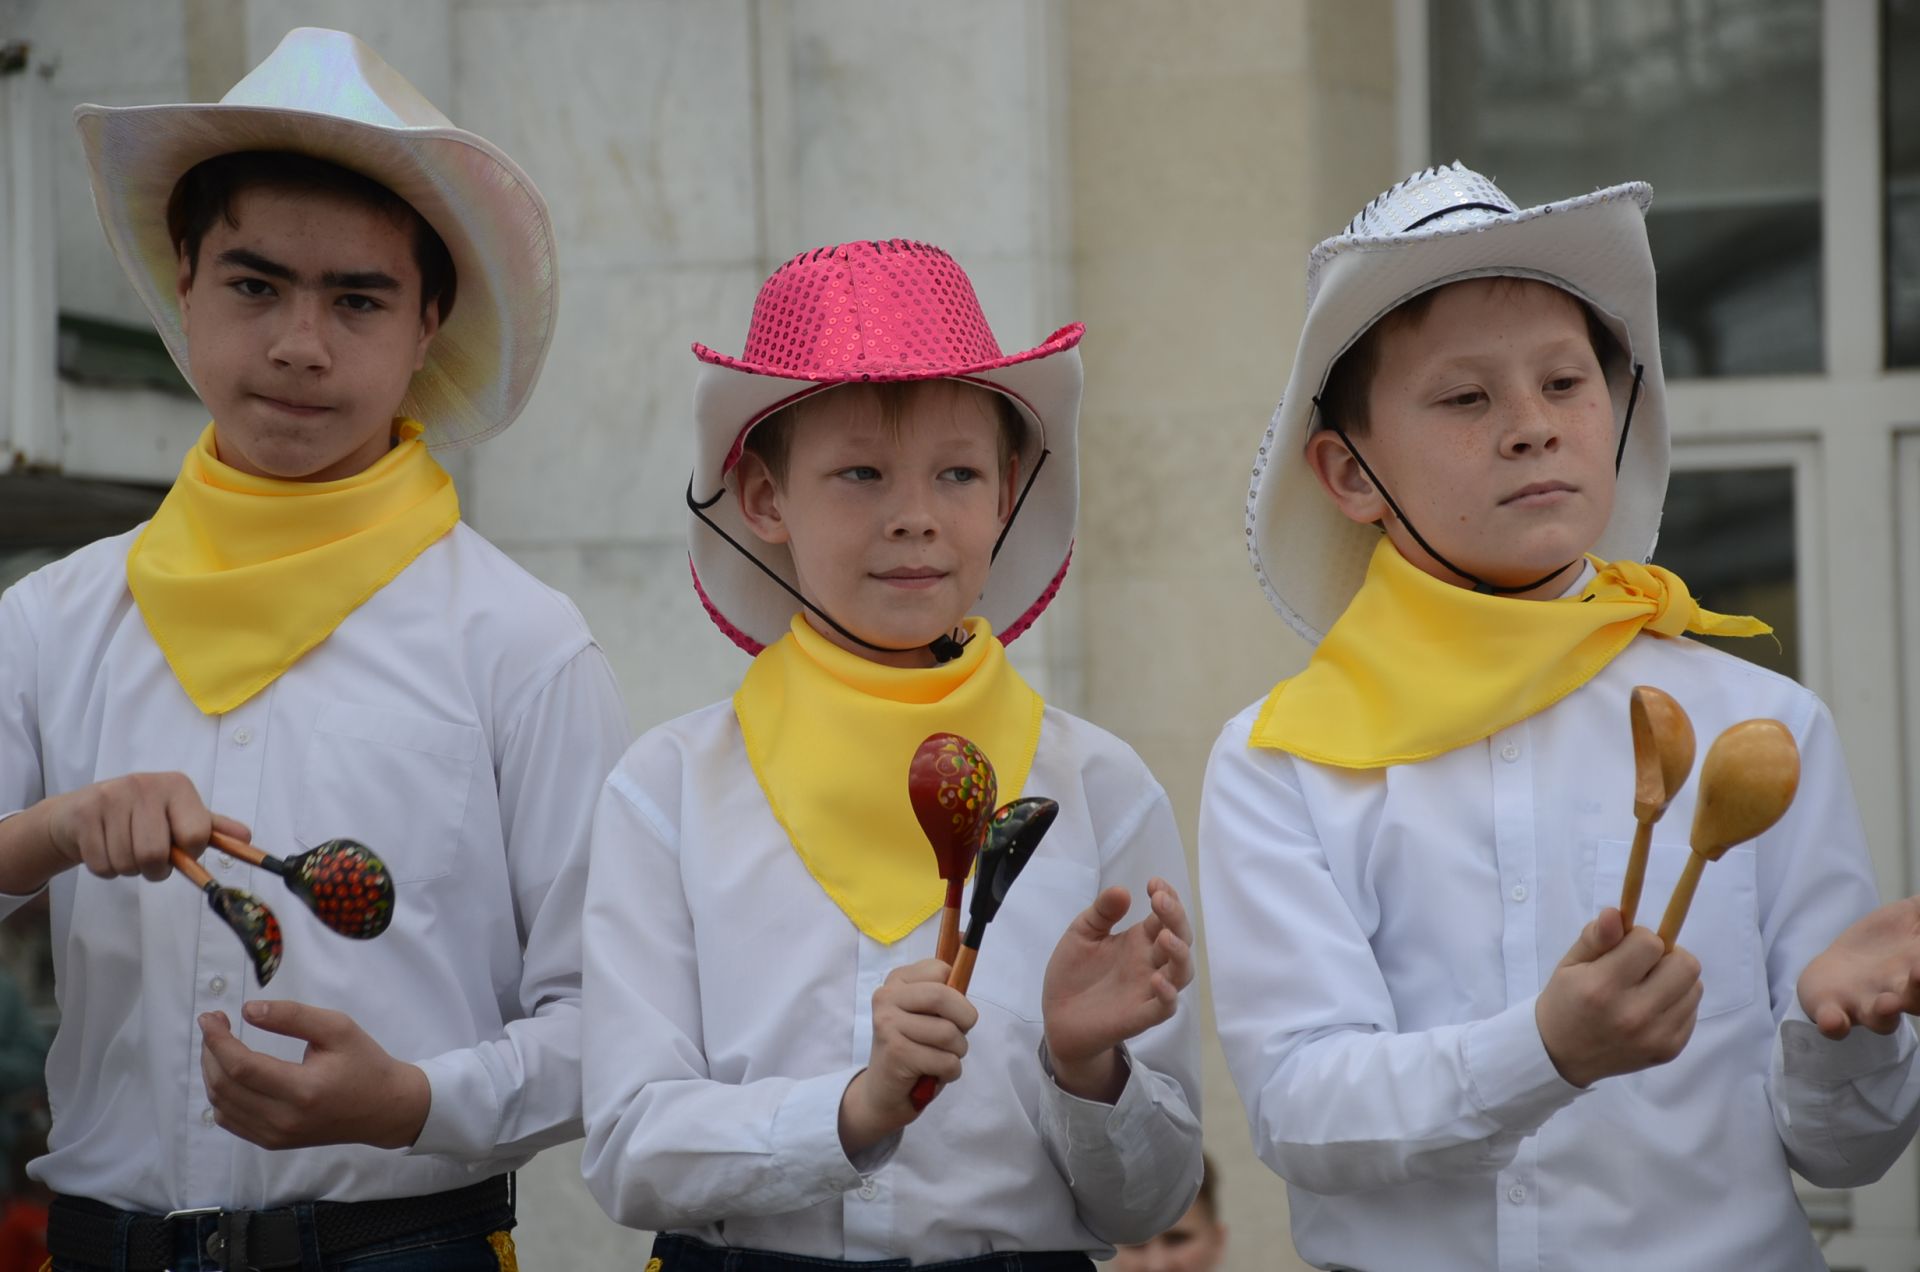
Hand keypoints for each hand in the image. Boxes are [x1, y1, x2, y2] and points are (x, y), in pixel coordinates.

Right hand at [46, 772, 246, 880]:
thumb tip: (246, 838)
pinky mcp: (84, 813)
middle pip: (155, 854)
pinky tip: (104, 849)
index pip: (196, 834)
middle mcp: (145, 785)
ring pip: (127, 862)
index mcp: (177, 786)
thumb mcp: (178, 815)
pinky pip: (102, 865)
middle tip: (150, 860)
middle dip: (154, 868)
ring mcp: (111, 797)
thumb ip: (211, 827)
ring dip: (128, 869)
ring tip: (125, 850)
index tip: (181, 849)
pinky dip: (105, 869)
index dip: (190, 852)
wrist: (80, 811)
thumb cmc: (139, 816)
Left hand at [200, 1000, 429, 1149]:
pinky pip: (230, 1120)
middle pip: (225, 1086)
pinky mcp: (272, 1142)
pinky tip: (230, 1072)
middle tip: (214, 1024)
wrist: (384, 1109)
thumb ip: (293, 1016)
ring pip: (221, 1105)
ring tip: (220, 1045)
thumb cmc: (364, 1063)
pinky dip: (221, 1094)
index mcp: (304, 1090)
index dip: (218, 1040)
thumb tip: (247, 1011)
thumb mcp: (338, 1028)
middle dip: (210, 1051)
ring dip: (212, 1072)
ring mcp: (276, 1135)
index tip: (210, 1017)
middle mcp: (285, 1119)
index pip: (242, 1067)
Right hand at [838, 959, 975, 1155]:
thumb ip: (945, 995)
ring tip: (939, 1058)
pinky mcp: (896, 1053)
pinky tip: (933, 1074)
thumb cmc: (914, 1049)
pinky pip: (946, 1061)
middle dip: (964, 1021)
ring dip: (957, 1052)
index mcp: (897, 980)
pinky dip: (950, 1072)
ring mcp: (887, 1024)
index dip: (957, 995)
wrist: (882, 1093)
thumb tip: (965, 966)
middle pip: (944, 996)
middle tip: (955, 1039)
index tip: (948, 1014)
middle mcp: (887, 997)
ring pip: (949, 1033)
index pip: (941, 969)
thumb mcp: (928, 1015)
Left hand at [1041, 878, 1193, 1101]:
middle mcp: (1150, 962)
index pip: (1165, 916)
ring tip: (1165, 936)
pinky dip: (1168, 994)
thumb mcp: (1081, 934)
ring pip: (1181, 972)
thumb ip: (1101, 913)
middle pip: (1180, 938)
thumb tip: (1123, 890)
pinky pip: (1165, 1007)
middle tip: (1160, 900)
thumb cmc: (1074, 973)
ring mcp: (1148, 989)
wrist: (1057, 1017)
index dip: (1167, 897)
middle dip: (1176, 917)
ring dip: (1179, 953)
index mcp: (1139, 940)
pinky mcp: (1140, 1016)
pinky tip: (1158, 979)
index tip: (1153, 883)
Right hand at [1537, 907, 1701, 1087]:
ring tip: (1648, 987)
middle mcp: (1634, 1014)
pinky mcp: (1670, 1049)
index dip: (1638, 938)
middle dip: (1666, 956)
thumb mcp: (1571, 964)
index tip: (1624, 948)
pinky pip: (1692, 1011)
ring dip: (1674, 979)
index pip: (1650, 943)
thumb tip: (1615, 913)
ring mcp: (1656, 1036)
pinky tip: (1652, 1008)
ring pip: (1694, 987)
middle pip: (1686, 965)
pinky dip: (1676, 1003)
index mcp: (1603, 987)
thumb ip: (1596, 937)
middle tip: (1644, 965)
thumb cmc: (1566, 1001)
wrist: (1563, 1056)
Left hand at [1798, 897, 1919, 1039]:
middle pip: (1917, 1000)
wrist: (1839, 965)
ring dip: (1885, 1013)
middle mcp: (1899, 994)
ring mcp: (1865, 1004)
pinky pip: (1835, 1023)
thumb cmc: (1885, 943)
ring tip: (1888, 1004)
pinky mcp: (1833, 1010)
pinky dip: (1835, 1025)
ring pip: (1881, 1018)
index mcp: (1919, 971)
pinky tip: (1834, 1020)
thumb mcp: (1910, 916)